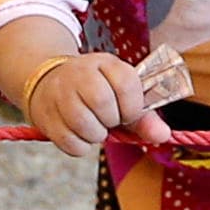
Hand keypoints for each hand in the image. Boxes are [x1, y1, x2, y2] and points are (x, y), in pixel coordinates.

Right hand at [24, 51, 162, 158]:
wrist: (48, 82)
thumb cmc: (94, 91)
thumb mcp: (120, 94)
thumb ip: (144, 116)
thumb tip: (164, 135)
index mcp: (105, 63)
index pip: (126, 83)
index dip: (132, 107)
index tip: (129, 114)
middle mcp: (80, 73)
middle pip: (102, 103)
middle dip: (111, 120)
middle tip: (108, 120)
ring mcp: (60, 93)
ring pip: (84, 124)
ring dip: (96, 135)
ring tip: (94, 127)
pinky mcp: (45, 115)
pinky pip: (69, 142)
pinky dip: (80, 146)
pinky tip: (79, 134)